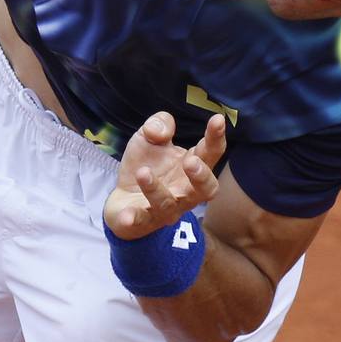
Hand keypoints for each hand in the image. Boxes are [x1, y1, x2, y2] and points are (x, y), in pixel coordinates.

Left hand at [103, 111, 226, 239]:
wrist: (123, 199)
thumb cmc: (147, 165)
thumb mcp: (149, 137)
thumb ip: (159, 124)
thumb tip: (159, 130)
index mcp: (192, 167)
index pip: (210, 153)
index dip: (215, 137)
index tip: (217, 119)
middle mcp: (185, 192)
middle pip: (206, 190)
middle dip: (202, 176)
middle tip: (191, 161)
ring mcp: (166, 209)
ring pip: (168, 204)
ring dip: (156, 189)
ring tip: (143, 172)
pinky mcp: (143, 222)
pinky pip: (142, 222)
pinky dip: (135, 219)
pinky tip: (127, 216)